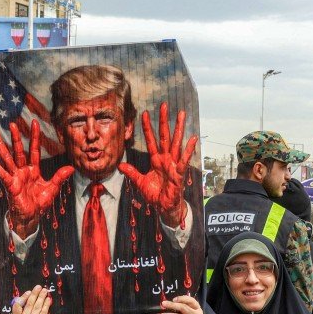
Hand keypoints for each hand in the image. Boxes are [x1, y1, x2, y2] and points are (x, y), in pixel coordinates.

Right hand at [0, 120, 73, 237]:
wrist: (31, 217)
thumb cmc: (39, 204)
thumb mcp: (52, 189)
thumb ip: (59, 178)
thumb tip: (71, 168)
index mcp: (33, 170)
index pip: (33, 150)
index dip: (34, 137)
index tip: (34, 123)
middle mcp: (22, 170)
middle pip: (17, 150)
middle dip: (15, 137)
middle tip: (11, 123)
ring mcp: (15, 177)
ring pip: (6, 158)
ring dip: (0, 144)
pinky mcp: (10, 185)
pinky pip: (3, 175)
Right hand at [13, 285, 55, 313]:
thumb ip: (24, 311)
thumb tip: (30, 295)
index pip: (16, 307)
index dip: (23, 298)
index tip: (28, 292)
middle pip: (28, 305)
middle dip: (34, 294)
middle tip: (38, 287)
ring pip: (37, 308)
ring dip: (41, 298)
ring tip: (45, 291)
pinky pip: (43, 312)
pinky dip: (46, 305)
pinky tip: (48, 300)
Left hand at [119, 102, 196, 227]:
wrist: (165, 208)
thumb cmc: (156, 195)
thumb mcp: (140, 183)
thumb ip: (132, 173)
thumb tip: (120, 166)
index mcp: (156, 160)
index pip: (151, 140)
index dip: (147, 127)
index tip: (144, 114)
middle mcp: (165, 159)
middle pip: (164, 136)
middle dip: (163, 121)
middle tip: (164, 105)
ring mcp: (173, 164)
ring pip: (176, 142)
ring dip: (178, 128)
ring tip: (181, 114)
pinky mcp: (179, 173)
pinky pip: (184, 159)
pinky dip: (189, 149)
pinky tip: (192, 138)